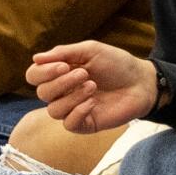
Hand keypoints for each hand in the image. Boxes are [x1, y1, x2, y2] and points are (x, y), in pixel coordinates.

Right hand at [25, 40, 156, 132]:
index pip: (34, 76)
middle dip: (61, 83)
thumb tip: (35, 58)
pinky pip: (69, 124)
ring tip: (92, 86)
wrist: (141, 82)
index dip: (43, 72)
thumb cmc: (116, 64)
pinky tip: (93, 103)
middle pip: (42, 93)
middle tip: (84, 74)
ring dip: (72, 96)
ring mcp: (73, 109)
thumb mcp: (91, 50)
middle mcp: (63, 92)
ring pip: (54, 110)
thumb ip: (64, 53)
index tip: (63, 65)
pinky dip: (78, 112)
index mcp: (60, 73)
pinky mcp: (85, 124)